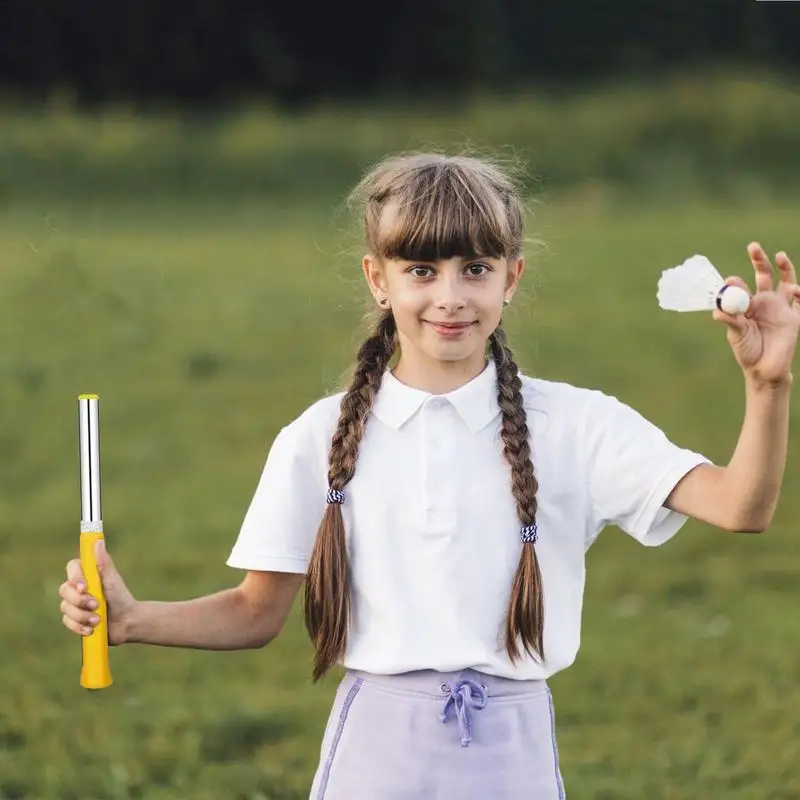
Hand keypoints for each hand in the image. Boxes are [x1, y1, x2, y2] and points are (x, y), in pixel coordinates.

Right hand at [58, 540, 136, 644]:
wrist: (126, 622)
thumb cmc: (121, 597)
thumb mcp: (113, 579)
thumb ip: (104, 562)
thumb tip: (98, 541)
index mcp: (87, 574)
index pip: (72, 567)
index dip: (74, 577)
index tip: (84, 586)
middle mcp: (77, 588)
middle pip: (64, 590)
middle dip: (79, 601)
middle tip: (97, 605)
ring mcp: (74, 604)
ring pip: (65, 608)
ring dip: (82, 615)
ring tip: (98, 620)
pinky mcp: (74, 619)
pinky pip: (67, 622)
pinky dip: (79, 627)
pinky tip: (91, 629)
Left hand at [714, 243, 799, 385]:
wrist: (764, 369)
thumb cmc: (746, 351)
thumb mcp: (737, 335)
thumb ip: (731, 321)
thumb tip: (717, 311)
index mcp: (747, 304)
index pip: (741, 286)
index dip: (736, 282)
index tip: (729, 281)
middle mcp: (764, 301)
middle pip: (764, 275)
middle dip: (759, 260)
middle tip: (753, 246)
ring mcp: (781, 307)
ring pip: (786, 281)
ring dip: (785, 267)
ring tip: (780, 256)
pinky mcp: (795, 317)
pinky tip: (797, 291)